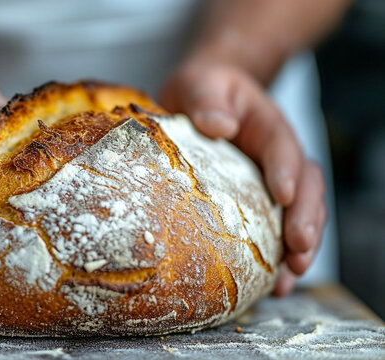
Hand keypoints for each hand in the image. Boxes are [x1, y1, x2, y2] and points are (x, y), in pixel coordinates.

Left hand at [159, 59, 326, 295]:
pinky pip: (278, 230)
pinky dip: (280, 258)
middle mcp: (279, 154)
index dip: (285, 169)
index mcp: (266, 124)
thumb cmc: (203, 91)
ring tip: (292, 274)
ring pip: (301, 212)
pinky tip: (274, 285)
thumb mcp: (200, 84)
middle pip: (305, 185)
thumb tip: (217, 125)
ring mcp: (274, 180)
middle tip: (298, 246)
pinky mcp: (262, 202)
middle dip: (305, 217)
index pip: (282, 145)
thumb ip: (206, 98)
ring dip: (301, 245)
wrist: (206, 99)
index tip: (282, 194)